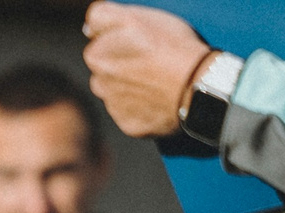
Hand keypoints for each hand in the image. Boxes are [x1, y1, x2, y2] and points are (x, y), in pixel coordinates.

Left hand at [83, 3, 209, 137]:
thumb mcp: (134, 18)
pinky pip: (132, 114)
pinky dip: (142, 106)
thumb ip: (102, 17)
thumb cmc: (170, 48)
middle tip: (151, 59)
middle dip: (123, 62)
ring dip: (131, 86)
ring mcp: (114, 106)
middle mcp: (98, 83)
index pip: (98, 40)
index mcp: (96, 55)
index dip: (121, 36)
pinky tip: (158, 96)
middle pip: (107, 68)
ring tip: (156, 78)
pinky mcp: (129, 125)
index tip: (139, 39)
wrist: (196, 86)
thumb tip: (88, 28)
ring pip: (117, 91)